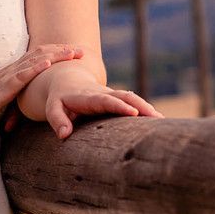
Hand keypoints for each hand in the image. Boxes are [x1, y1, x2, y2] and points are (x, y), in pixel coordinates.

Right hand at [0, 44, 82, 128]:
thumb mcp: (1, 98)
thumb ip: (14, 95)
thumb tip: (27, 99)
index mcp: (14, 73)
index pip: (39, 57)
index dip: (58, 53)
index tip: (75, 53)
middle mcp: (13, 70)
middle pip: (41, 54)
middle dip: (63, 51)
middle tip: (82, 50)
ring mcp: (7, 77)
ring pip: (34, 61)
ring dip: (55, 55)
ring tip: (72, 53)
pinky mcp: (2, 88)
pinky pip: (21, 76)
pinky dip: (36, 68)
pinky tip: (48, 64)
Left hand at [44, 80, 162, 139]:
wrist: (67, 79)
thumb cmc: (59, 98)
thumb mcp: (53, 107)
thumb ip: (57, 119)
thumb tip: (64, 134)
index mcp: (88, 96)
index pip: (106, 101)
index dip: (119, 106)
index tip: (133, 113)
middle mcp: (103, 93)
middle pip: (125, 97)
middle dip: (141, 106)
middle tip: (157, 118)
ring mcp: (111, 95)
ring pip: (131, 98)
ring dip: (146, 107)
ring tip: (161, 121)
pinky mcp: (116, 99)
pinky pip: (132, 102)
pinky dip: (144, 109)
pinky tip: (157, 120)